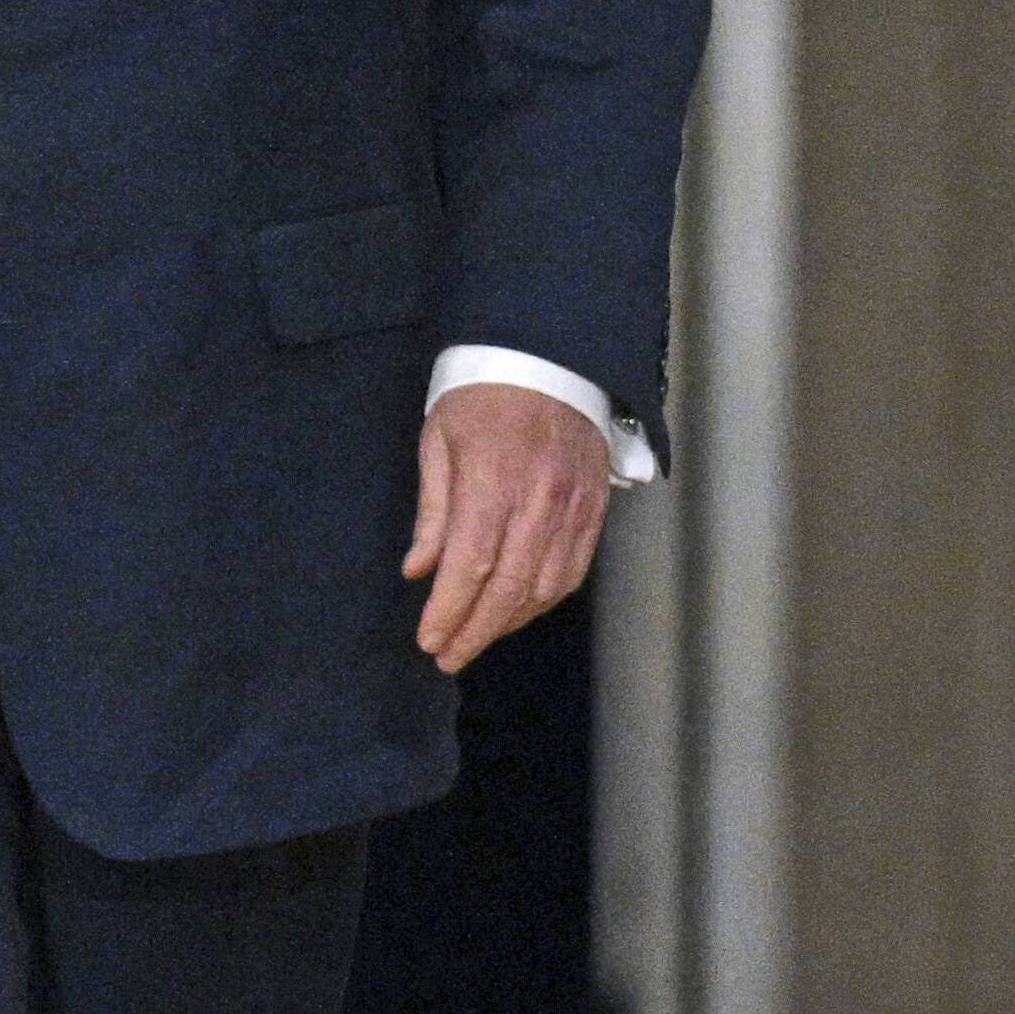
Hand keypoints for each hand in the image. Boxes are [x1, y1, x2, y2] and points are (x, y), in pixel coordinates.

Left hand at [407, 385, 613, 673]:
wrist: (548, 357)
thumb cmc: (481, 396)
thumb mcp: (439, 442)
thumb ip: (433, 513)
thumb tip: (419, 571)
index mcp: (493, 480)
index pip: (472, 565)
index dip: (450, 611)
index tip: (429, 639)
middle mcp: (540, 499)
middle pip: (510, 587)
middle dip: (476, 630)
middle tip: (448, 656)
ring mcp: (574, 505)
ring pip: (546, 586)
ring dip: (510, 622)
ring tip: (477, 637)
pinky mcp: (595, 507)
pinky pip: (574, 570)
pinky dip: (545, 600)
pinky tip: (519, 611)